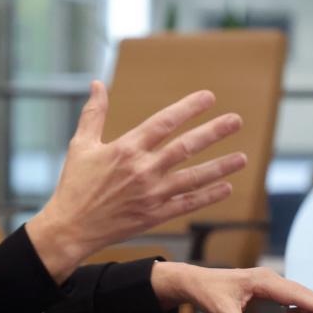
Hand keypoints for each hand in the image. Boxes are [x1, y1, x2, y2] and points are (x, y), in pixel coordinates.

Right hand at [27, 81, 245, 281]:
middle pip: (185, 147)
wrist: (70, 228)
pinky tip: (225, 187)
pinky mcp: (154, 216)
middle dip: (213, 132)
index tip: (208, 97)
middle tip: (236, 121)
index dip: (188, 108)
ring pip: (193, 177)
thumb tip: (98, 84)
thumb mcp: (80, 145)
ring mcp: (151, 194)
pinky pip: (187, 204)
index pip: (163, 123)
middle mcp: (142, 170)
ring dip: (220, 167)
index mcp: (125, 149)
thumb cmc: (74, 185)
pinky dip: (208, 196)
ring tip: (242, 157)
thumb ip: (93, 113)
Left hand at [152, 263, 312, 312]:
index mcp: (261, 281)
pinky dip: (309, 299)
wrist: (196, 281)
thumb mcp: (219, 309)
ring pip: (301, 291)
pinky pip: (294, 294)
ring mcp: (269, 281)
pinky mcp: (267, 287)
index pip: (294, 294)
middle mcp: (268, 278)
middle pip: (303, 291)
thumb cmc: (208, 291)